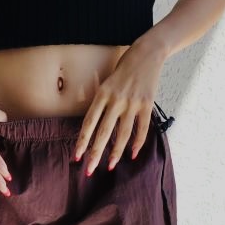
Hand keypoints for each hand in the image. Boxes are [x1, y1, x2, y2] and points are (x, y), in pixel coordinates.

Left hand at [73, 43, 166, 173]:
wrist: (147, 54)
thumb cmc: (123, 70)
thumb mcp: (105, 84)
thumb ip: (100, 104)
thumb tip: (94, 128)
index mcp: (102, 94)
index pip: (89, 123)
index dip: (82, 141)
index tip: (76, 157)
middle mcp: (116, 100)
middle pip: (104, 132)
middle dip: (95, 153)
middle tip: (89, 170)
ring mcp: (132, 103)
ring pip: (123, 134)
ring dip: (116, 152)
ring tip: (110, 166)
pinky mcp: (147, 104)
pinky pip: (142, 128)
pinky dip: (138, 143)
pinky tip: (133, 154)